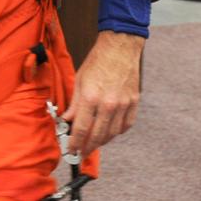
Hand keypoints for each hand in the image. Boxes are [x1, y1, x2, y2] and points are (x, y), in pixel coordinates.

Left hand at [62, 31, 142, 155]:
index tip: (71, 150)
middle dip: (87, 148)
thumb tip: (67, 121)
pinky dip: (117, 132)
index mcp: (91, 97)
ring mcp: (123, 104)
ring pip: (112, 134)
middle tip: (81, 153)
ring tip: (93, 143)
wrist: (120, 47)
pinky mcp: (134, 103)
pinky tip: (110, 132)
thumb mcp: (79, 80)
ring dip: (101, 142)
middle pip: (97, 136)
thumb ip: (74, 104)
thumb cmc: (98, 61)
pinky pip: (126, 125)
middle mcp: (108, 104)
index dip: (75, 143)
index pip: (81, 129)